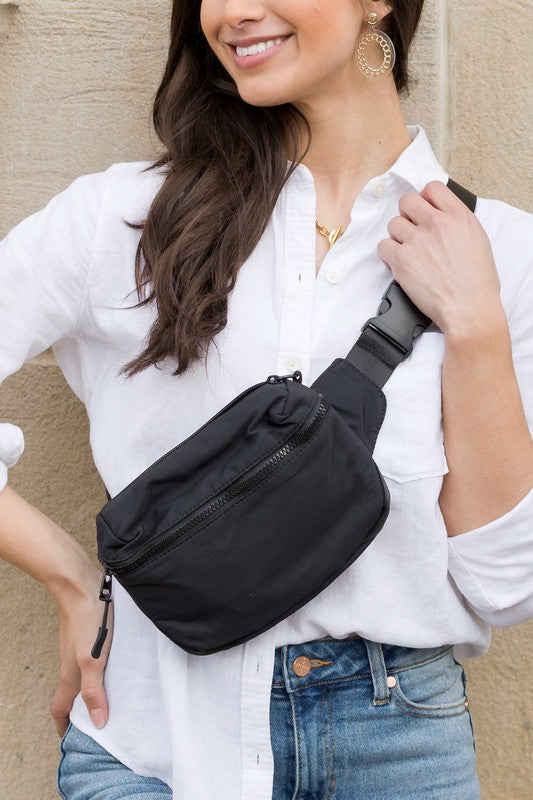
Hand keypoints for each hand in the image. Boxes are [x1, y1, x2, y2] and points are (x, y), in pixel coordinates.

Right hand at [49, 567, 113, 736]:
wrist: (82, 586)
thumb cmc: (87, 621)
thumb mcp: (93, 660)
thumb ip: (95, 690)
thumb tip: (98, 721)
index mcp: (70, 675)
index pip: (60, 708)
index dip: (64, 726)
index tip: (72, 739)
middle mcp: (71, 664)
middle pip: (72, 695)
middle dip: (81, 712)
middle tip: (99, 723)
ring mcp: (79, 649)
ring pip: (82, 677)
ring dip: (93, 691)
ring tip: (113, 699)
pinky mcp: (89, 635)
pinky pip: (92, 660)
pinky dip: (101, 671)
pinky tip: (118, 668)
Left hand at [377, 181, 502, 333]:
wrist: (468, 308)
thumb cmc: (477, 283)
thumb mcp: (478, 241)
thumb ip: (457, 224)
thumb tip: (442, 217)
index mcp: (459, 216)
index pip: (432, 188)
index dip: (425, 199)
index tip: (424, 211)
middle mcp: (436, 223)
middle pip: (407, 201)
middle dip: (407, 215)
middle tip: (412, 231)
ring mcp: (417, 240)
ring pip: (393, 224)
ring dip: (398, 237)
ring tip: (408, 252)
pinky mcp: (401, 260)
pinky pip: (383, 246)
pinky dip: (388, 256)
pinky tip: (400, 265)